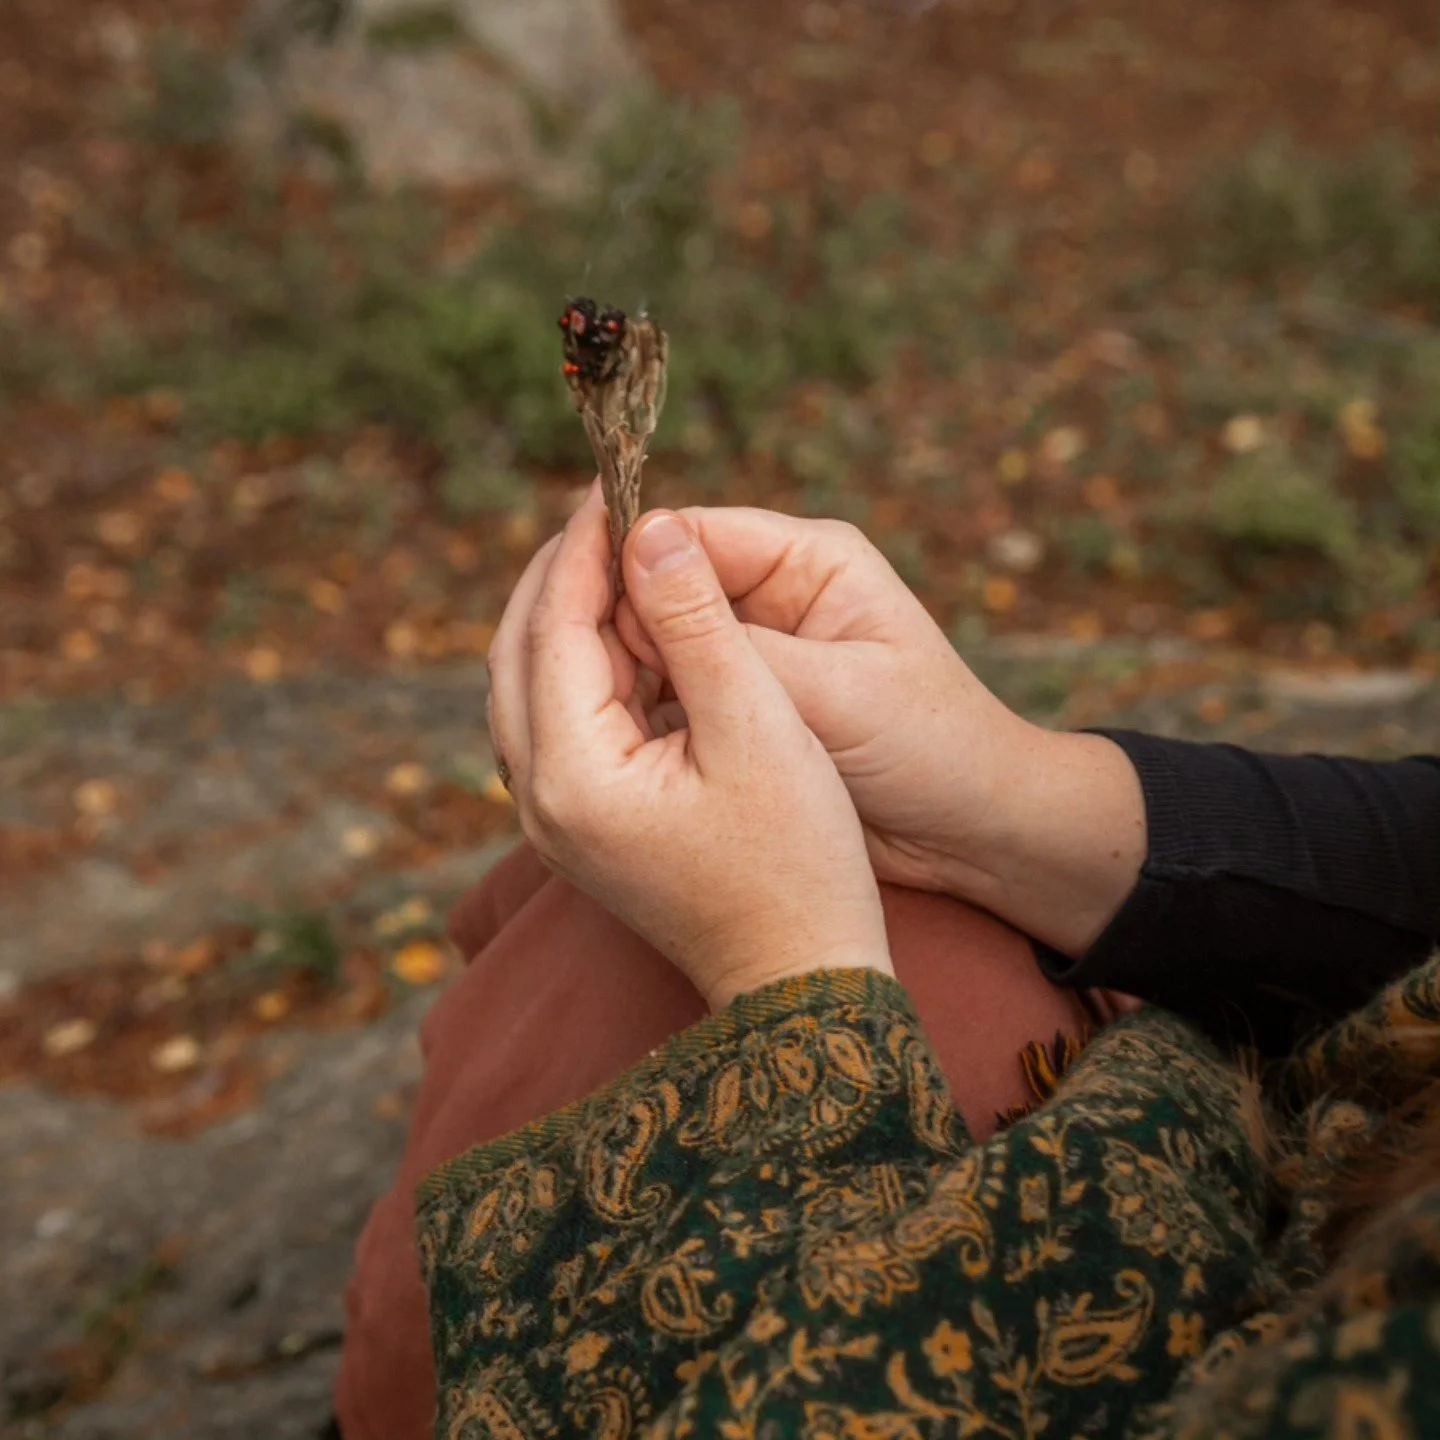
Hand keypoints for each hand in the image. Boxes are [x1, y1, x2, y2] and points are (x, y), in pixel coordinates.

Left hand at [485, 486, 891, 1010]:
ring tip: (622, 563)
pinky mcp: (577, 827)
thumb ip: (696, 622)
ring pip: (528, 686)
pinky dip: (581, 667)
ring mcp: (552, 820)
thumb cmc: (797, 862)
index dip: (583, 548)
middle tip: (610, 514)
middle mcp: (539, 799)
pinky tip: (630, 639)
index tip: (613, 486)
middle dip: (559, 574)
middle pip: (516, 652)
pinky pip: (554, 722)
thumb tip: (651, 528)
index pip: (552, 626)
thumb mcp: (758, 725)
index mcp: (573, 774)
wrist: (799, 979)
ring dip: (566, 618)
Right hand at [617, 509, 1145, 956]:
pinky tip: (612, 749)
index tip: (576, 611)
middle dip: (619, 627)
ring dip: (625, 676)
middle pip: (664, 589)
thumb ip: (733, 640)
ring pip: (659, 647)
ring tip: (580, 717)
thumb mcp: (835, 692)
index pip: (690, 535)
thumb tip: (637, 573)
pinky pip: (674, 698)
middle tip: (569, 678)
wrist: (976, 833)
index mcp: (807, 559)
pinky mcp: (746, 710)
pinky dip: (644, 717)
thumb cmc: (930, 748)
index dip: (629, 566)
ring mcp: (757, 655)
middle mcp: (773, 597)